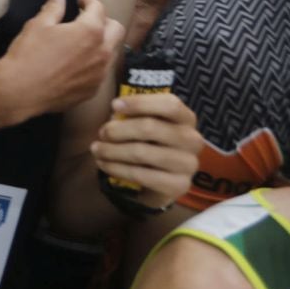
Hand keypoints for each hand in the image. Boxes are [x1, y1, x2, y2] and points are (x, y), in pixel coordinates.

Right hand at [0, 0, 121, 122]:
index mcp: (90, 31)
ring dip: (101, 43)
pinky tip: (75, 64)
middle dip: (104, 20)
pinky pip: (101, 72)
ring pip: (111, 52)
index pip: (98, 8)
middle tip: (86, 20)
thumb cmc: (28, 55)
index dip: (88, 1)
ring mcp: (100, 73)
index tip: (79, 1)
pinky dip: (93, 63)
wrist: (21, 90)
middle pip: (116, 29)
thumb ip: (54, 8)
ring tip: (81, 42)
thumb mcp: (38, 25)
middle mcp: (102, 52)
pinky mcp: (93, 90)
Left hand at [91, 90, 201, 209]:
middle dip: (119, 129)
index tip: (114, 105)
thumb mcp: (143, 122)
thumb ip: (133, 114)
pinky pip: (141, 175)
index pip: (170, 104)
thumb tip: (115, 112)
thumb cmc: (148, 142)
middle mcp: (192, 140)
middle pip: (150, 127)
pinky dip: (116, 168)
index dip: (140, 102)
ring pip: (142, 152)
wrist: (158, 180)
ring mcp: (188, 164)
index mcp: (186, 118)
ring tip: (97, 149)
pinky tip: (103, 164)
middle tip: (102, 132)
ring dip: (112, 150)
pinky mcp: (178, 185)